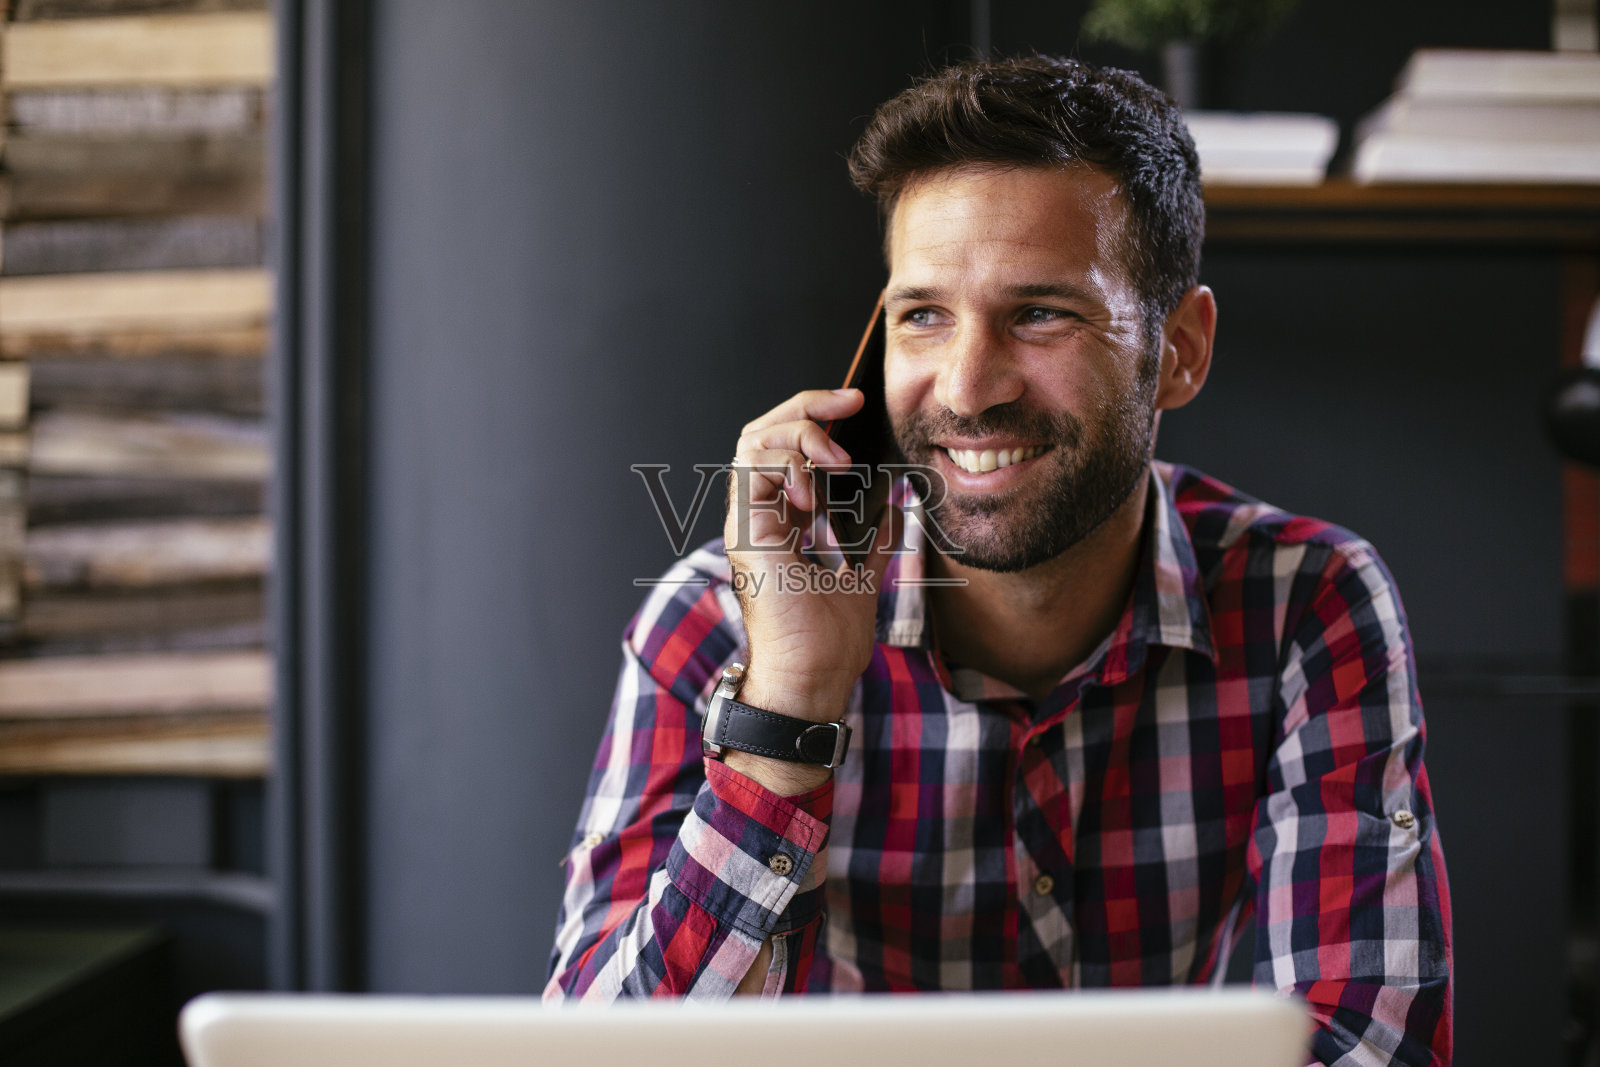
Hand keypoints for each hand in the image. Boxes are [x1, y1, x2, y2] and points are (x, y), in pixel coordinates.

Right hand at [724, 388, 896, 726]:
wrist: (814, 677)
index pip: (783, 448)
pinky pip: (754, 467)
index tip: (856, 404)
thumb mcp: (863, 577)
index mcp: (779, 523)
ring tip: (839, 459)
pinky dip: (790, 463)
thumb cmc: (829, 642)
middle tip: (850, 400)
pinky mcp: (746, 532)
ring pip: (754, 440)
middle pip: (763, 432)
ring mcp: (747, 523)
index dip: (815, 417)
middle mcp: (756, 517)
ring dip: (801, 433)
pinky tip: (818, 490)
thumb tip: (894, 507)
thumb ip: (873, 541)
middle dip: (807, 406)